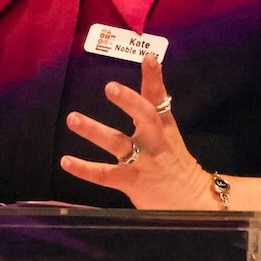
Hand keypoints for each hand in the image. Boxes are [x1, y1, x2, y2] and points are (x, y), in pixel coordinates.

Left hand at [60, 53, 217, 209]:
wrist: (193, 203)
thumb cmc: (176, 166)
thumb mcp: (170, 136)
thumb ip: (154, 115)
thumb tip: (141, 87)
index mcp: (165, 129)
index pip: (160, 99)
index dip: (154, 78)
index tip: (148, 57)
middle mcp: (156, 142)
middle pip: (145, 117)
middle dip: (129, 101)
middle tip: (110, 87)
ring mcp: (144, 162)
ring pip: (119, 143)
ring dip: (95, 130)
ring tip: (73, 118)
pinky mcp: (133, 182)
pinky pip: (106, 175)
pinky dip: (85, 168)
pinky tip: (66, 161)